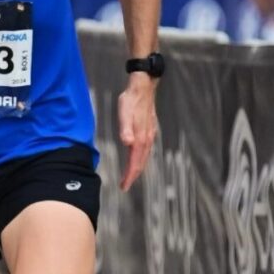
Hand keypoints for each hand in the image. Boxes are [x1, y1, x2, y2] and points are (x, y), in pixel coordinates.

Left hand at [117, 73, 158, 192]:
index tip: (124, 187)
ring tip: (130, 176)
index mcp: (140, 137)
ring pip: (144, 156)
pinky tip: (137, 157)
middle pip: (141, 162)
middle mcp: (147, 138)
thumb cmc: (131, 99)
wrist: (143, 86)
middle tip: (124, 186)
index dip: (130, 176)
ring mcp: (150, 134)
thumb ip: (125, 128)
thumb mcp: (124, 112)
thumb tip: (127, 143)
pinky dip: (140, 158)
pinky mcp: (149, 130)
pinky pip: (145, 149)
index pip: (135, 162)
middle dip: (133, 176)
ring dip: (137, 168)